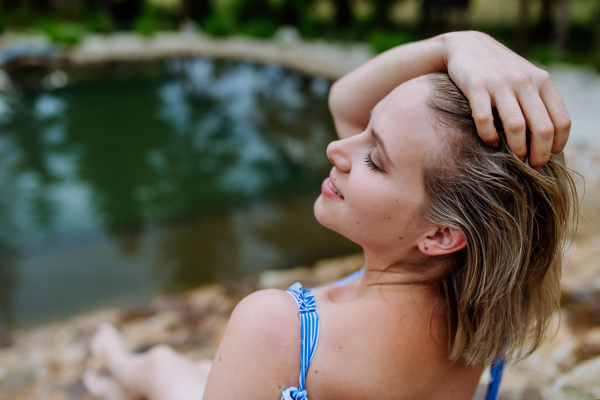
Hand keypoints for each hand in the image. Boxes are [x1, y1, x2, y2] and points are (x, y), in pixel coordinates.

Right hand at [442, 31, 570, 169]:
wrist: (468, 46)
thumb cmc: (500, 70)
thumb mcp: (526, 79)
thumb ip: (539, 102)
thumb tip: (549, 140)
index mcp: (542, 82)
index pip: (561, 121)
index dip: (557, 145)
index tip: (547, 158)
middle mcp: (525, 82)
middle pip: (542, 128)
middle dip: (539, 154)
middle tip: (532, 166)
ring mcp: (500, 84)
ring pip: (516, 126)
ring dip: (517, 149)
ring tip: (514, 158)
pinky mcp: (476, 86)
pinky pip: (485, 119)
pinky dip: (489, 136)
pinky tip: (490, 142)